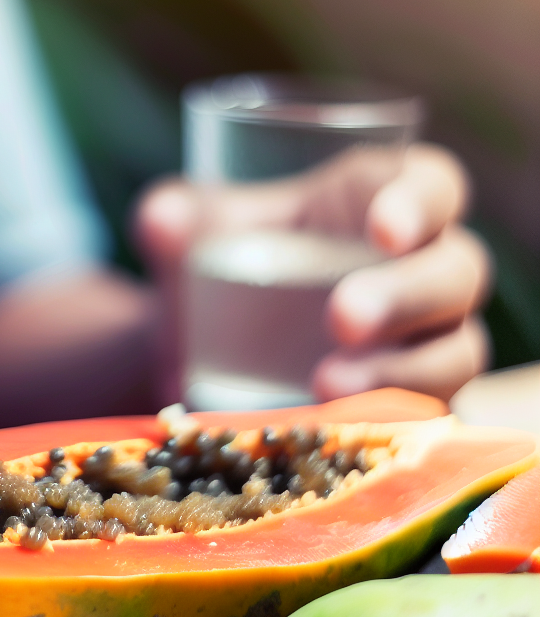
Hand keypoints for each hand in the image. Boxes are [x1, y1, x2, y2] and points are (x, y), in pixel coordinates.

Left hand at [134, 144, 491, 404]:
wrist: (203, 338)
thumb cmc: (222, 255)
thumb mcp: (194, 232)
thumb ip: (175, 219)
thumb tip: (161, 222)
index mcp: (377, 200)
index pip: (431, 186)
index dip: (421, 204)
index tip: (383, 229)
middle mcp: (420, 265)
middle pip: (454, 272)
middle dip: (405, 295)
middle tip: (343, 318)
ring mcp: (426, 338)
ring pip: (454, 352)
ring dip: (400, 371)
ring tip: (327, 385)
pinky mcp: (414, 400)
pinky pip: (431, 415)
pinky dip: (395, 425)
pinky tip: (342, 431)